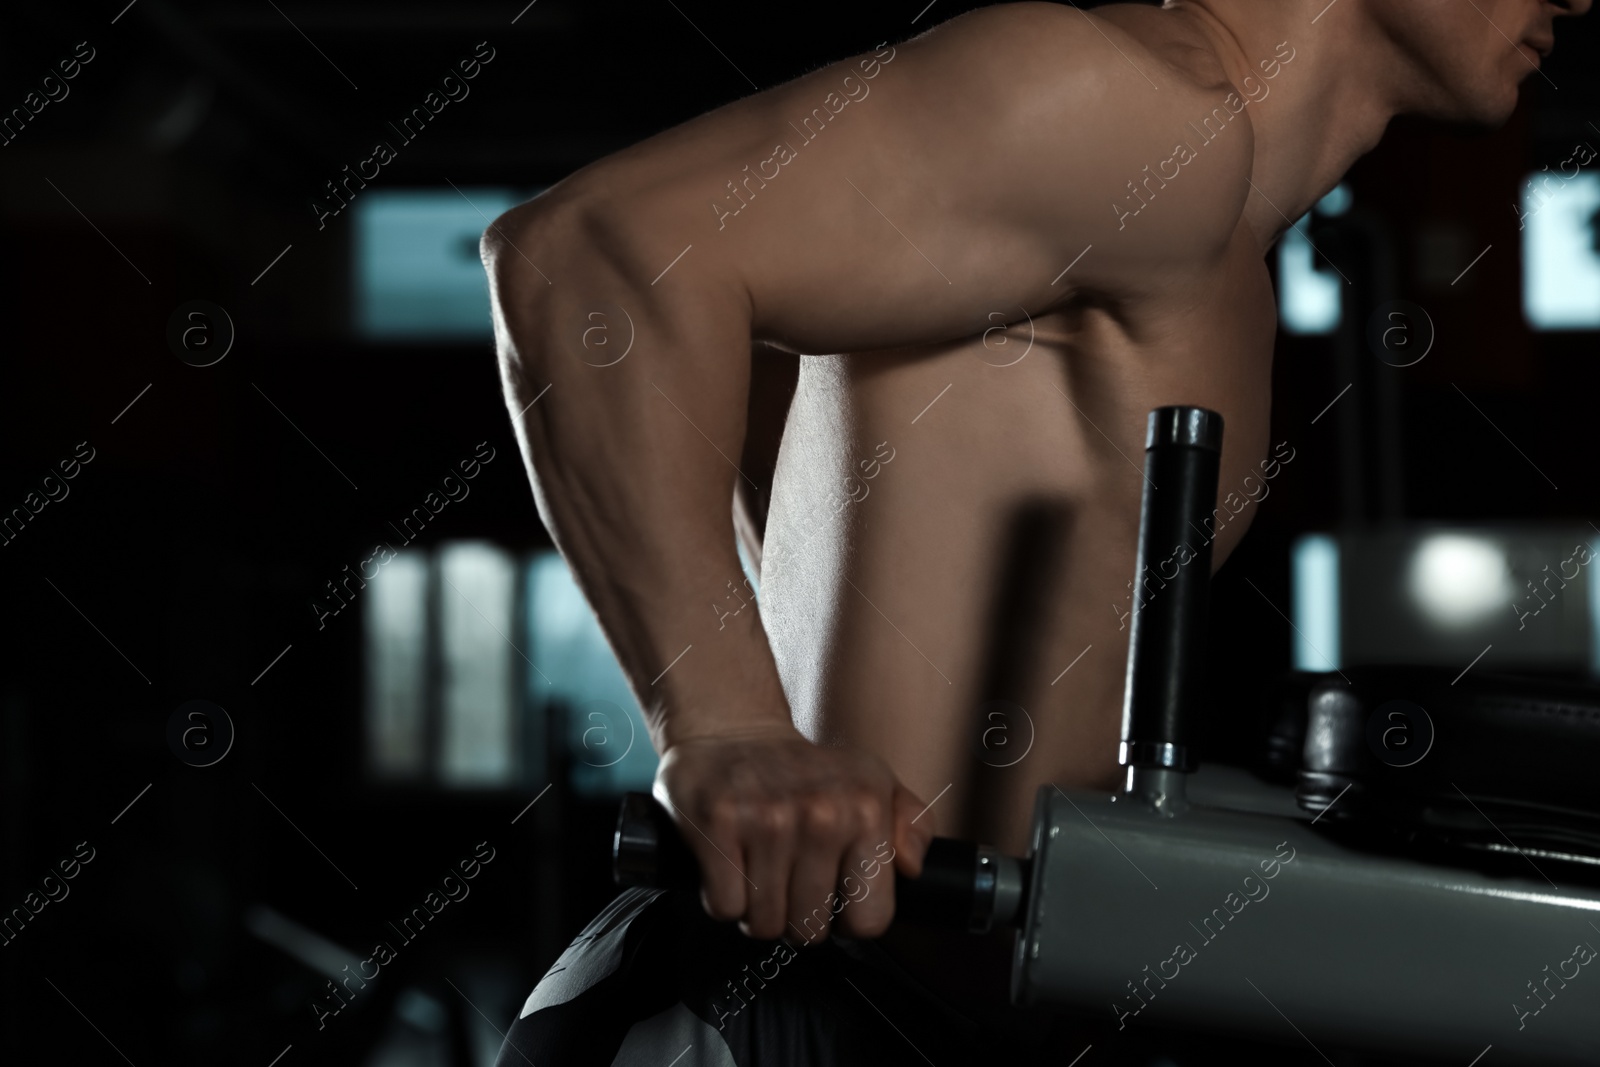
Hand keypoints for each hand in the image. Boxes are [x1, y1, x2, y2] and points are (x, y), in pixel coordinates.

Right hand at [654, 724, 932, 942]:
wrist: (735, 730)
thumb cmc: (807, 769)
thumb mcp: (875, 784)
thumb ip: (914, 825)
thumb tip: (911, 867)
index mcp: (866, 810)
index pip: (869, 921)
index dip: (849, 920)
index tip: (834, 896)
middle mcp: (821, 814)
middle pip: (810, 930)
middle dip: (797, 916)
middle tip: (789, 878)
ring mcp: (767, 819)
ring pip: (765, 924)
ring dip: (759, 909)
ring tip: (761, 871)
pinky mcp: (719, 823)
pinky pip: (725, 906)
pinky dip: (724, 897)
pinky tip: (733, 864)